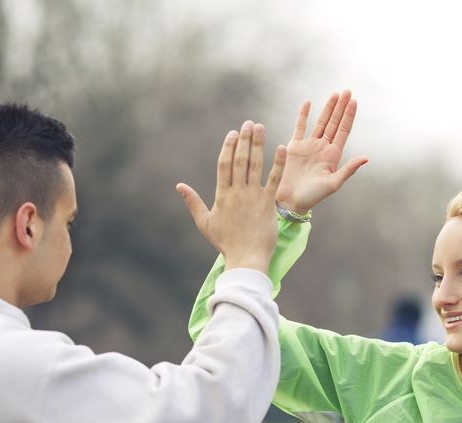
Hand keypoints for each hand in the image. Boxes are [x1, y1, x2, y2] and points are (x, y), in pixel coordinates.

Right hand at [177, 120, 285, 271]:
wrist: (246, 259)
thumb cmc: (226, 243)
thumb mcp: (205, 223)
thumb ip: (193, 202)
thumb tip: (179, 186)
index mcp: (222, 195)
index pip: (224, 164)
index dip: (228, 146)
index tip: (233, 133)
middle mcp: (237, 192)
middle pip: (240, 160)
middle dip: (244, 139)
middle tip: (248, 123)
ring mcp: (253, 197)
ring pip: (255, 165)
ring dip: (258, 144)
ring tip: (260, 127)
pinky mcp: (268, 203)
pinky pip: (275, 179)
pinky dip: (278, 163)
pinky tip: (282, 147)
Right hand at [275, 90, 368, 215]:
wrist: (291, 201)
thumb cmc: (313, 196)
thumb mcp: (333, 184)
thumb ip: (348, 169)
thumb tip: (366, 158)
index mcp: (333, 155)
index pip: (343, 131)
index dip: (349, 116)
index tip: (354, 101)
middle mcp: (322, 147)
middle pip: (334, 123)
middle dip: (341, 107)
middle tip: (347, 91)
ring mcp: (309, 145)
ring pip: (320, 122)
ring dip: (328, 108)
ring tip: (335, 94)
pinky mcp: (295, 146)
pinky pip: (300, 126)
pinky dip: (303, 115)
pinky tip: (308, 103)